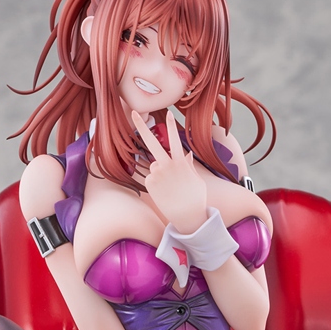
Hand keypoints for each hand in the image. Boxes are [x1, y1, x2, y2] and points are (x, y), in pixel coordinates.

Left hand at [131, 110, 207, 234]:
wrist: (187, 217)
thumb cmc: (196, 198)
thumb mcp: (197, 179)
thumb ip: (189, 165)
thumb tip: (187, 154)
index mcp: (180, 163)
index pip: (175, 140)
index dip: (171, 126)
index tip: (167, 114)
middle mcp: (166, 166)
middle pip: (152, 142)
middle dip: (142, 127)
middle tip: (133, 112)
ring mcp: (156, 175)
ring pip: (154, 165)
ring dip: (160, 171)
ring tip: (170, 186)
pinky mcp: (149, 184)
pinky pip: (151, 177)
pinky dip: (156, 181)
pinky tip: (165, 191)